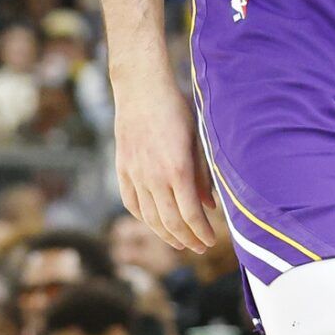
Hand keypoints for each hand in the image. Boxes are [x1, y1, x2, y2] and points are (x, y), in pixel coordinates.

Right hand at [112, 75, 217, 253]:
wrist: (141, 88)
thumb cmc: (176, 108)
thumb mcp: (197, 139)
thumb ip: (203, 174)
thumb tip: (209, 206)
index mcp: (177, 169)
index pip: (191, 215)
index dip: (202, 232)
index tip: (211, 240)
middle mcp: (154, 177)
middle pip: (171, 223)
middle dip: (188, 239)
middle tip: (200, 246)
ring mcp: (135, 175)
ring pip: (150, 218)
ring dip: (167, 235)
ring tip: (180, 242)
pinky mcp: (122, 170)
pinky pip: (132, 204)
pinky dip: (144, 219)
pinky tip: (155, 223)